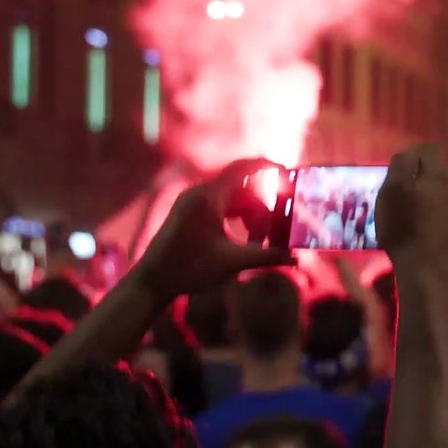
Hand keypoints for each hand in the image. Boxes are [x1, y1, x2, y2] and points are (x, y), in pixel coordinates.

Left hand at [135, 159, 292, 300]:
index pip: (244, 168)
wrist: (152, 281)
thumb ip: (266, 256)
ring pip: (233, 197)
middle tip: (274, 228)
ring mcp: (193, 200)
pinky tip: (246, 237)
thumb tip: (295, 258)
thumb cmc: (190, 269)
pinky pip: (222, 204)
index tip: (288, 171)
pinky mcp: (190, 211)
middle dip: (261, 206)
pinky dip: (237, 216)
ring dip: (250, 214)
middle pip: (242, 187)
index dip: (268, 166)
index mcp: (209, 197)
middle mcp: (200, 192)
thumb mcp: (233, 262)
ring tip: (259, 240)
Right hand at [376, 144, 447, 280]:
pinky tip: (431, 227)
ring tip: (421, 205)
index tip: (400, 164)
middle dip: (430, 170)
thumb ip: (401, 166)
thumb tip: (409, 153)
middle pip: (446, 169)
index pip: (430, 150)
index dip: (415, 152)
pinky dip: (444, 215)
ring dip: (439, 192)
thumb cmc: (403, 230)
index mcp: (438, 176)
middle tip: (411, 183)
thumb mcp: (392, 193)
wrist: (428, 274)